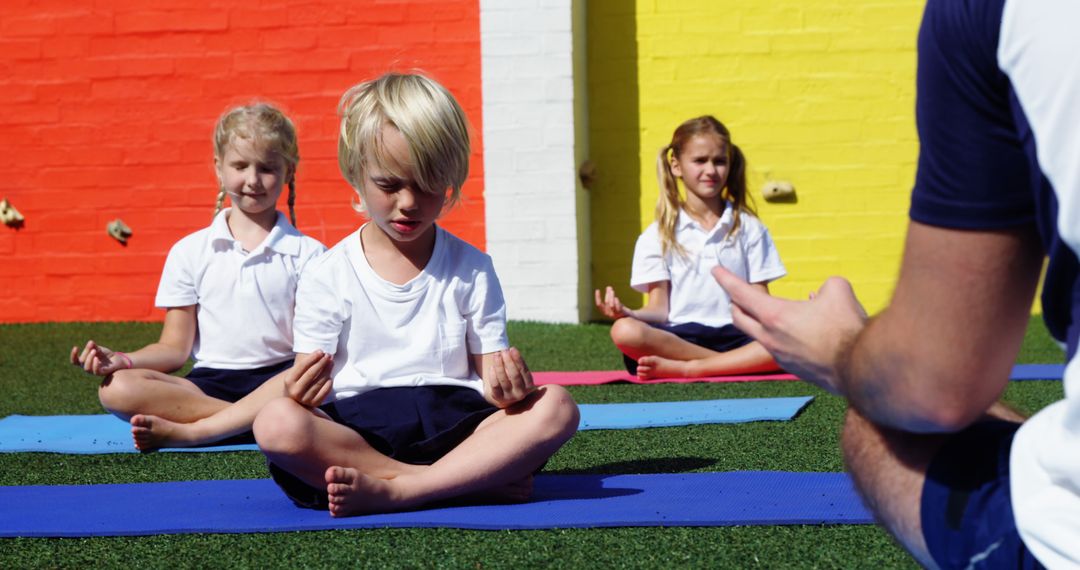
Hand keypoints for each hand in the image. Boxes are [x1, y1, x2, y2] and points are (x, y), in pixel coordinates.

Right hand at [70, 340, 127, 375]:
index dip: (73, 355)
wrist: (118, 359)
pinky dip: (95, 365)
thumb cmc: (106, 354)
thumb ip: (94, 346)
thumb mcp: (99, 349)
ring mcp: (94, 371)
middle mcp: (88, 367)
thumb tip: (90, 342)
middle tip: (93, 348)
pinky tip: (96, 358)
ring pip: (86, 368)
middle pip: (81, 361)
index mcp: (85, 361)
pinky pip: (96, 371)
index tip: (76, 347)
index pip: (75, 361)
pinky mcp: (101, 373)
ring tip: (94, 351)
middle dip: (86, 353)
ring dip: (89, 359)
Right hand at [284, 351, 333, 406]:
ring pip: (320, 381)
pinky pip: (325, 390)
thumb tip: (321, 353)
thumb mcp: (296, 374)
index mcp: (289, 381)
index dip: (312, 357)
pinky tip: (330, 376)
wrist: (296, 401)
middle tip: (328, 355)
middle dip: (322, 362)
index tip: (320, 351)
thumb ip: (306, 364)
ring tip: (331, 362)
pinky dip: (329, 382)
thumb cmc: (298, 382)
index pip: (302, 366)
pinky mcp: (315, 403)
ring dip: (328, 370)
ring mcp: (305, 399)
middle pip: (312, 373)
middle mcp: (295, 391)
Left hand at [483, 347, 535, 407]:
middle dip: (508, 361)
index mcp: (529, 385)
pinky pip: (495, 386)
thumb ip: (517, 364)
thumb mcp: (519, 373)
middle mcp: (521, 393)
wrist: (505, 396)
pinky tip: (491, 367)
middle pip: (514, 375)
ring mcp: (510, 397)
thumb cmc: (514, 380)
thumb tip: (510, 350)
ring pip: (503, 380)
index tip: (512, 348)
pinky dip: (493, 375)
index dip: (518, 359)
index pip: (524, 371)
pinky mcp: (499, 399)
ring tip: (496, 355)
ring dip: (499, 365)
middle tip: (503, 350)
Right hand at [594, 286, 634, 319]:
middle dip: (607, 294)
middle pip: (606, 302)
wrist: (628, 316)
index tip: (597, 290)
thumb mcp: (613, 302)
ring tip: (612, 291)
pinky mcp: (621, 314)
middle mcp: (608, 314)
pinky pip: (618, 308)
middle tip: (609, 288)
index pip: (599, 305)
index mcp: (604, 311)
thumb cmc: (619, 308)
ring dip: (611, 297)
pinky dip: (616, 303)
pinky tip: (616, 298)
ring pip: (611, 305)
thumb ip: (610, 296)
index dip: (597, 297)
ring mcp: (614, 314)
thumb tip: (608, 287)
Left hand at [712, 267, 867, 394]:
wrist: (860, 369)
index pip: (740, 293)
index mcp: (774, 316)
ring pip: (757, 334)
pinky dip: (780, 335)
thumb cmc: (846, 328)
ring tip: (772, 310)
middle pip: (738, 317)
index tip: (715, 270)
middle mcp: (769, 338)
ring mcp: (778, 355)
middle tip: (737, 293)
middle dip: (734, 302)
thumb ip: (825, 285)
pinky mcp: (791, 368)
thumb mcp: (837, 290)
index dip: (726, 279)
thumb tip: (819, 296)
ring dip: (758, 320)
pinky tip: (799, 330)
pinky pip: (778, 346)